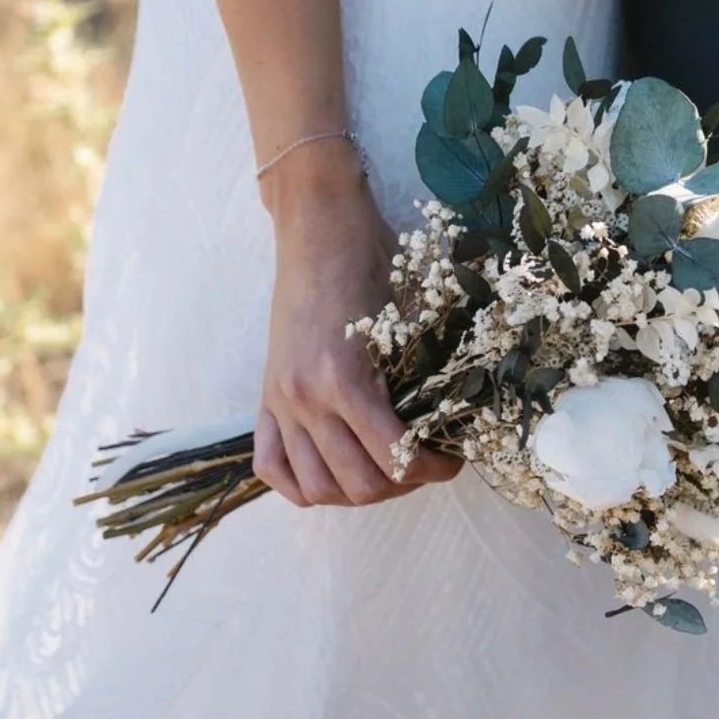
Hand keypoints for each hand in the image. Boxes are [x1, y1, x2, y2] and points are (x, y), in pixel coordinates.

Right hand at [254, 153, 460, 506]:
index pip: (393, 459)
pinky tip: (333, 471)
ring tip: (385, 470)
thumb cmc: (373, 260)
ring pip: (315, 487)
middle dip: (400, 484)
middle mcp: (306, 399)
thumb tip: (447, 422)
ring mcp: (281, 401)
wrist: (320, 227)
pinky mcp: (266, 397)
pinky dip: (302, 484)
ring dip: (356, 491)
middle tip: (424, 464)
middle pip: (357, 486)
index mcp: (345, 380)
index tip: (452, 461)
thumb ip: (417, 378)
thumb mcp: (406, 320)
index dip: (431, 470)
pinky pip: (271, 467)